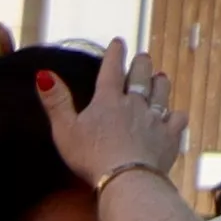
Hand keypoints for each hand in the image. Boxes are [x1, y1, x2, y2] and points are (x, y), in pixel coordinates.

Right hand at [12, 21, 187, 187]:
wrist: (126, 178)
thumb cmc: (90, 157)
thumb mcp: (64, 130)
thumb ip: (56, 101)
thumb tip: (43, 74)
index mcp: (107, 101)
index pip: (111, 69)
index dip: (115, 54)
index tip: (118, 42)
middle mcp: (134, 104)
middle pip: (141, 76)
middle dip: (142, 64)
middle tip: (143, 58)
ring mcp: (154, 120)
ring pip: (162, 93)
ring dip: (161, 83)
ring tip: (161, 77)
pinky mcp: (169, 137)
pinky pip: (177, 120)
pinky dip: (176, 115)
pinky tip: (174, 116)